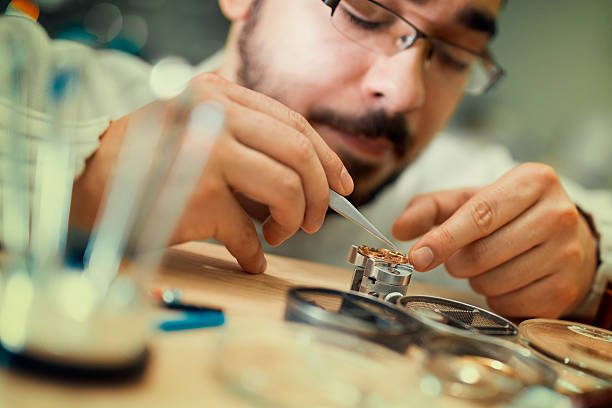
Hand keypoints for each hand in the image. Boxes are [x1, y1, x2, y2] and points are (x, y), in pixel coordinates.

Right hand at [71, 73, 353, 273]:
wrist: (85, 180)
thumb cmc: (143, 160)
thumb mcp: (193, 127)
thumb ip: (243, 142)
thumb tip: (303, 183)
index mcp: (217, 96)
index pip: (293, 122)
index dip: (326, 156)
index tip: (342, 183)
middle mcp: (215, 117)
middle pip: (299, 152)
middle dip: (321, 193)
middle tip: (318, 219)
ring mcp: (207, 154)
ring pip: (287, 188)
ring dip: (295, 220)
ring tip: (280, 233)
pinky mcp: (198, 197)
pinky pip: (248, 233)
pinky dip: (257, 252)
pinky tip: (252, 259)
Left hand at [392, 163, 597, 317]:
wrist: (562, 238)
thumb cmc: (507, 215)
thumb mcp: (469, 200)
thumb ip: (429, 207)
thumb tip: (399, 229)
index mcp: (533, 181)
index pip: (480, 215)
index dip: (444, 239)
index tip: (417, 256)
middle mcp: (557, 214)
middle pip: (483, 254)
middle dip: (458, 262)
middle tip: (462, 255)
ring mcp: (567, 254)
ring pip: (494, 282)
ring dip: (476, 280)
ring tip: (489, 263)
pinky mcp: (565, 289)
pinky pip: (509, 304)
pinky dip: (496, 297)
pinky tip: (507, 280)